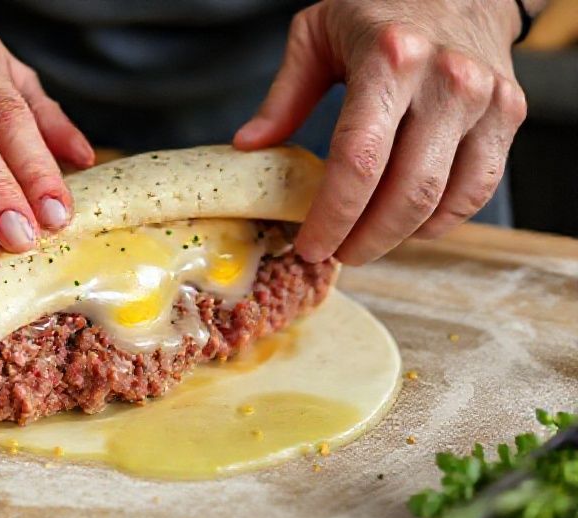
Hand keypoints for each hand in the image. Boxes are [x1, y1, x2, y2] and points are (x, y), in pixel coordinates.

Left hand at [234, 0, 527, 264]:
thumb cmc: (378, 8)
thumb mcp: (317, 35)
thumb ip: (283, 96)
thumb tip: (248, 146)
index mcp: (390, 58)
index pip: (359, 161)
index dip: (332, 216)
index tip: (311, 246)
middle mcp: (446, 80)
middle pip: (405, 192)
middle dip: (365, 239)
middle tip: (336, 254)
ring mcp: (485, 99)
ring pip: (443, 200)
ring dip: (399, 237)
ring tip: (364, 243)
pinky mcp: (508, 114)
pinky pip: (477, 189)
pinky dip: (441, 220)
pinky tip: (409, 224)